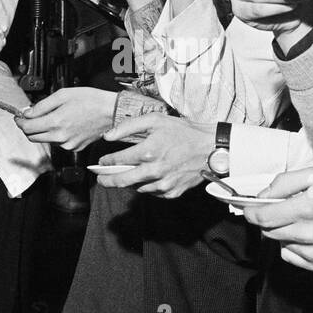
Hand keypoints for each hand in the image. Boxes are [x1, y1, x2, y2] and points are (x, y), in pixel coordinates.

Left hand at [14, 87, 115, 150]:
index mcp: (56, 122)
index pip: (27, 127)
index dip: (19, 121)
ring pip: (45, 140)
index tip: (19, 116)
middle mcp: (60, 137)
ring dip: (43, 131)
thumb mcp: (63, 95)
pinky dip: (56, 135)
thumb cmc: (91, 100)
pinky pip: (59, 143)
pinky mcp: (75, 148)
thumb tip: (28, 113)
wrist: (111, 112)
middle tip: (31, 117)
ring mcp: (68, 144)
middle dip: (28, 127)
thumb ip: (42, 105)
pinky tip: (65, 124)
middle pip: (33, 137)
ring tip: (53, 117)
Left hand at [95, 112, 212, 197]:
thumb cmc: (184, 132)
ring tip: (127, 175)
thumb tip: (107, 136)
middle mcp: (154, 171)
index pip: (118, 160)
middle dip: (107, 181)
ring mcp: (163, 184)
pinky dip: (147, 186)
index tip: (102, 162)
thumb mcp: (155, 120)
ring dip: (129, 182)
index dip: (106, 162)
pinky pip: (152, 193)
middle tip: (101, 179)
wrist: (211, 148)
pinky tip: (148, 177)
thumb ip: (128, 126)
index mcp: (148, 152)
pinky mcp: (172, 192)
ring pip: (137, 188)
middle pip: (122, 181)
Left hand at [240, 168, 312, 270]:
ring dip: (282, 232)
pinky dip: (292, 246)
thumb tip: (262, 196)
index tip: (248, 208)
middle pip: (268, 231)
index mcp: (308, 208)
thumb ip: (283, 182)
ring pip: (278, 244)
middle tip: (280, 210)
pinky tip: (306, 235)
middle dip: (267, 220)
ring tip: (300, 221)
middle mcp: (310, 233)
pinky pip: (290, 256)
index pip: (263, 216)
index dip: (251, 212)